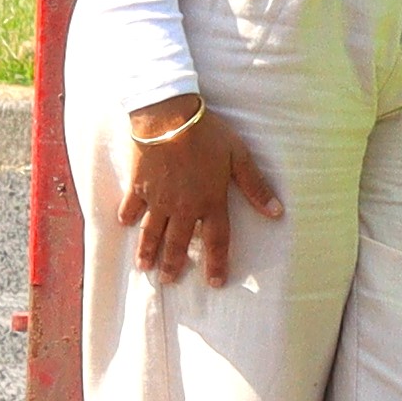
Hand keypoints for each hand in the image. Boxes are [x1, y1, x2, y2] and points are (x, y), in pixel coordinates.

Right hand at [117, 102, 278, 284]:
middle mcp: (182, 207)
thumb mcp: (239, 158)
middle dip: (174, 265)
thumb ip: (255, 186)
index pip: (216, 240)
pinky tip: (124, 226)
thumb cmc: (208, 135)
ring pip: (151, 232)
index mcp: (209, 201)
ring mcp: (157, 198)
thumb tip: (277, 212)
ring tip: (144, 268)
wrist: (168, 118)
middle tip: (169, 281)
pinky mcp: (138, 186)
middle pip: (178, 243)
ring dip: (148, 251)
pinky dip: (126, 217)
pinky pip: (130, 207)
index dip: (216, 263)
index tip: (215, 282)